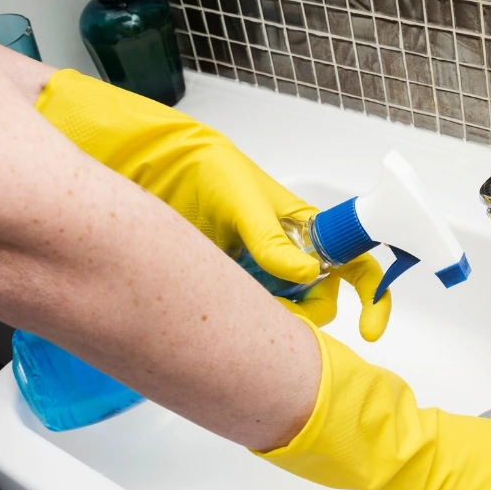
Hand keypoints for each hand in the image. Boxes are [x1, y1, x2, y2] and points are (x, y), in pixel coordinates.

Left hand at [35, 69, 390, 340]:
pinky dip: (241, 327)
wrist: (121, 159)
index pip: (349, 259)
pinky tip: (222, 330)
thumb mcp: (230, 188)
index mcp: (292, 222)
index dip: (368, 292)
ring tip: (250, 317)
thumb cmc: (183, 159)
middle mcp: (272, 250)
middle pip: (317, 297)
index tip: (369, 326)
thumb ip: (266, 230)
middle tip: (290, 322)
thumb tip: (303, 273)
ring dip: (276, 323)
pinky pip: (236, 315)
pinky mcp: (206, 283)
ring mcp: (241, 270)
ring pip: (278, 312)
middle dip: (314, 316)